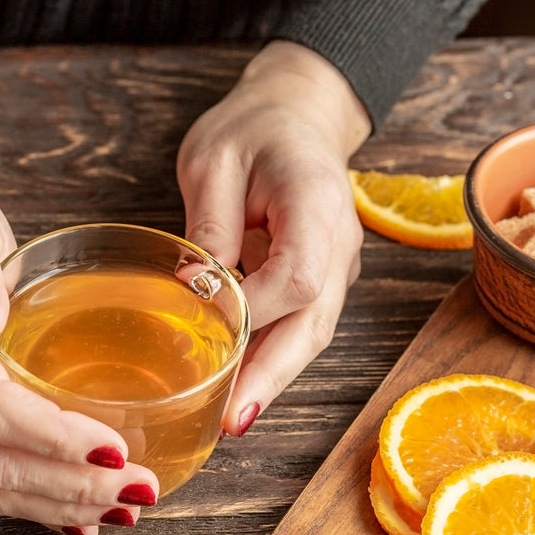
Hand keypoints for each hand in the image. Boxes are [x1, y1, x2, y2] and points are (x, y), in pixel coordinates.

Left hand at [176, 39, 371, 435]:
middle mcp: (340, 242)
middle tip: (232, 419)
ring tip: (232, 418)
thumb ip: (208, 225)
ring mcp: (338, 265)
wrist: (297, 115)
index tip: (211, 335)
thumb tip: (193, 290)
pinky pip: (302, 326)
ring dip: (273, 378)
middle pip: (315, 322)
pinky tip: (241, 387)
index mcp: (316, 202)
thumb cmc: (252, 131)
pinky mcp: (323, 279)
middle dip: (272, 375)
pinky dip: (273, 359)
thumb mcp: (213, 161)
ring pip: (312, 334)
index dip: (257, 314)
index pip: (296, 276)